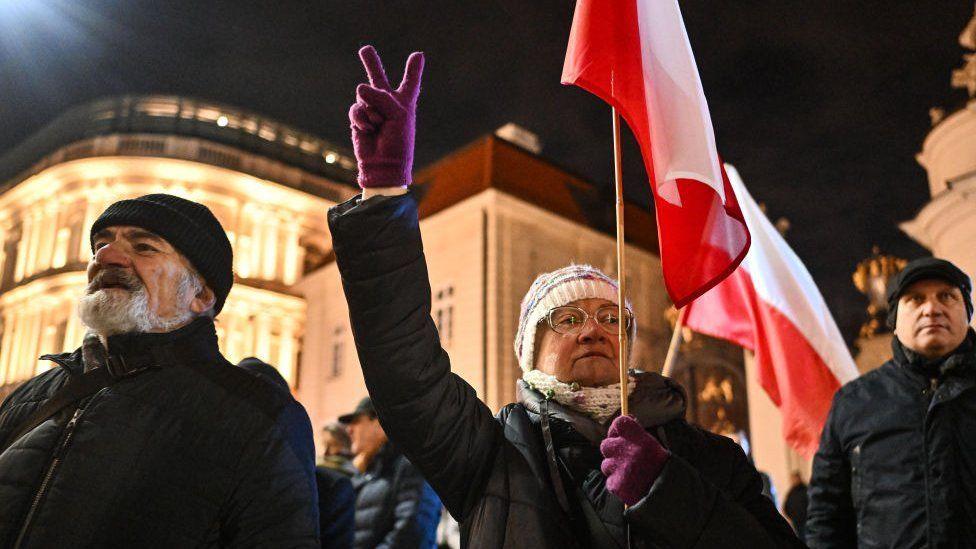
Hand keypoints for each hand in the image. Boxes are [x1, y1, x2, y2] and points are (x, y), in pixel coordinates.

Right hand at [349, 45, 424, 187]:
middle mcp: (388, 104)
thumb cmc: (398, 142)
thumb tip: (359, 87)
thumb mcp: (397, 114)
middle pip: (378, 78)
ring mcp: (371, 110)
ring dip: (372, 111)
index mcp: (404, 102)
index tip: (418, 55)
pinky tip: (369, 130)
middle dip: (371, 63)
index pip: (410, 83)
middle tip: (365, 49)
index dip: (413, 69)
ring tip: (379, 126)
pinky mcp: (358, 119)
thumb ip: (380, 96)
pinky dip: (362, 119)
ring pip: (365, 95)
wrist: (384, 165)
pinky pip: (356, 109)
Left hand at [600, 415, 669, 505]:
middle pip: (606, 445)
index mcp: (639, 438)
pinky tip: (630, 486)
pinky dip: (618, 484)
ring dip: (614, 469)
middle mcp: (627, 449)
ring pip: (606, 465)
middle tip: (624, 459)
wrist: (669, 494)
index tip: (618, 435)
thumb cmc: (661, 469)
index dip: (616, 429)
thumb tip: (627, 418)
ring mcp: (619, 467)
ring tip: (630, 475)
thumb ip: (638, 435)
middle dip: (613, 452)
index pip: (619, 423)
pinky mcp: (616, 483)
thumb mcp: (654, 446)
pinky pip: (610, 481)